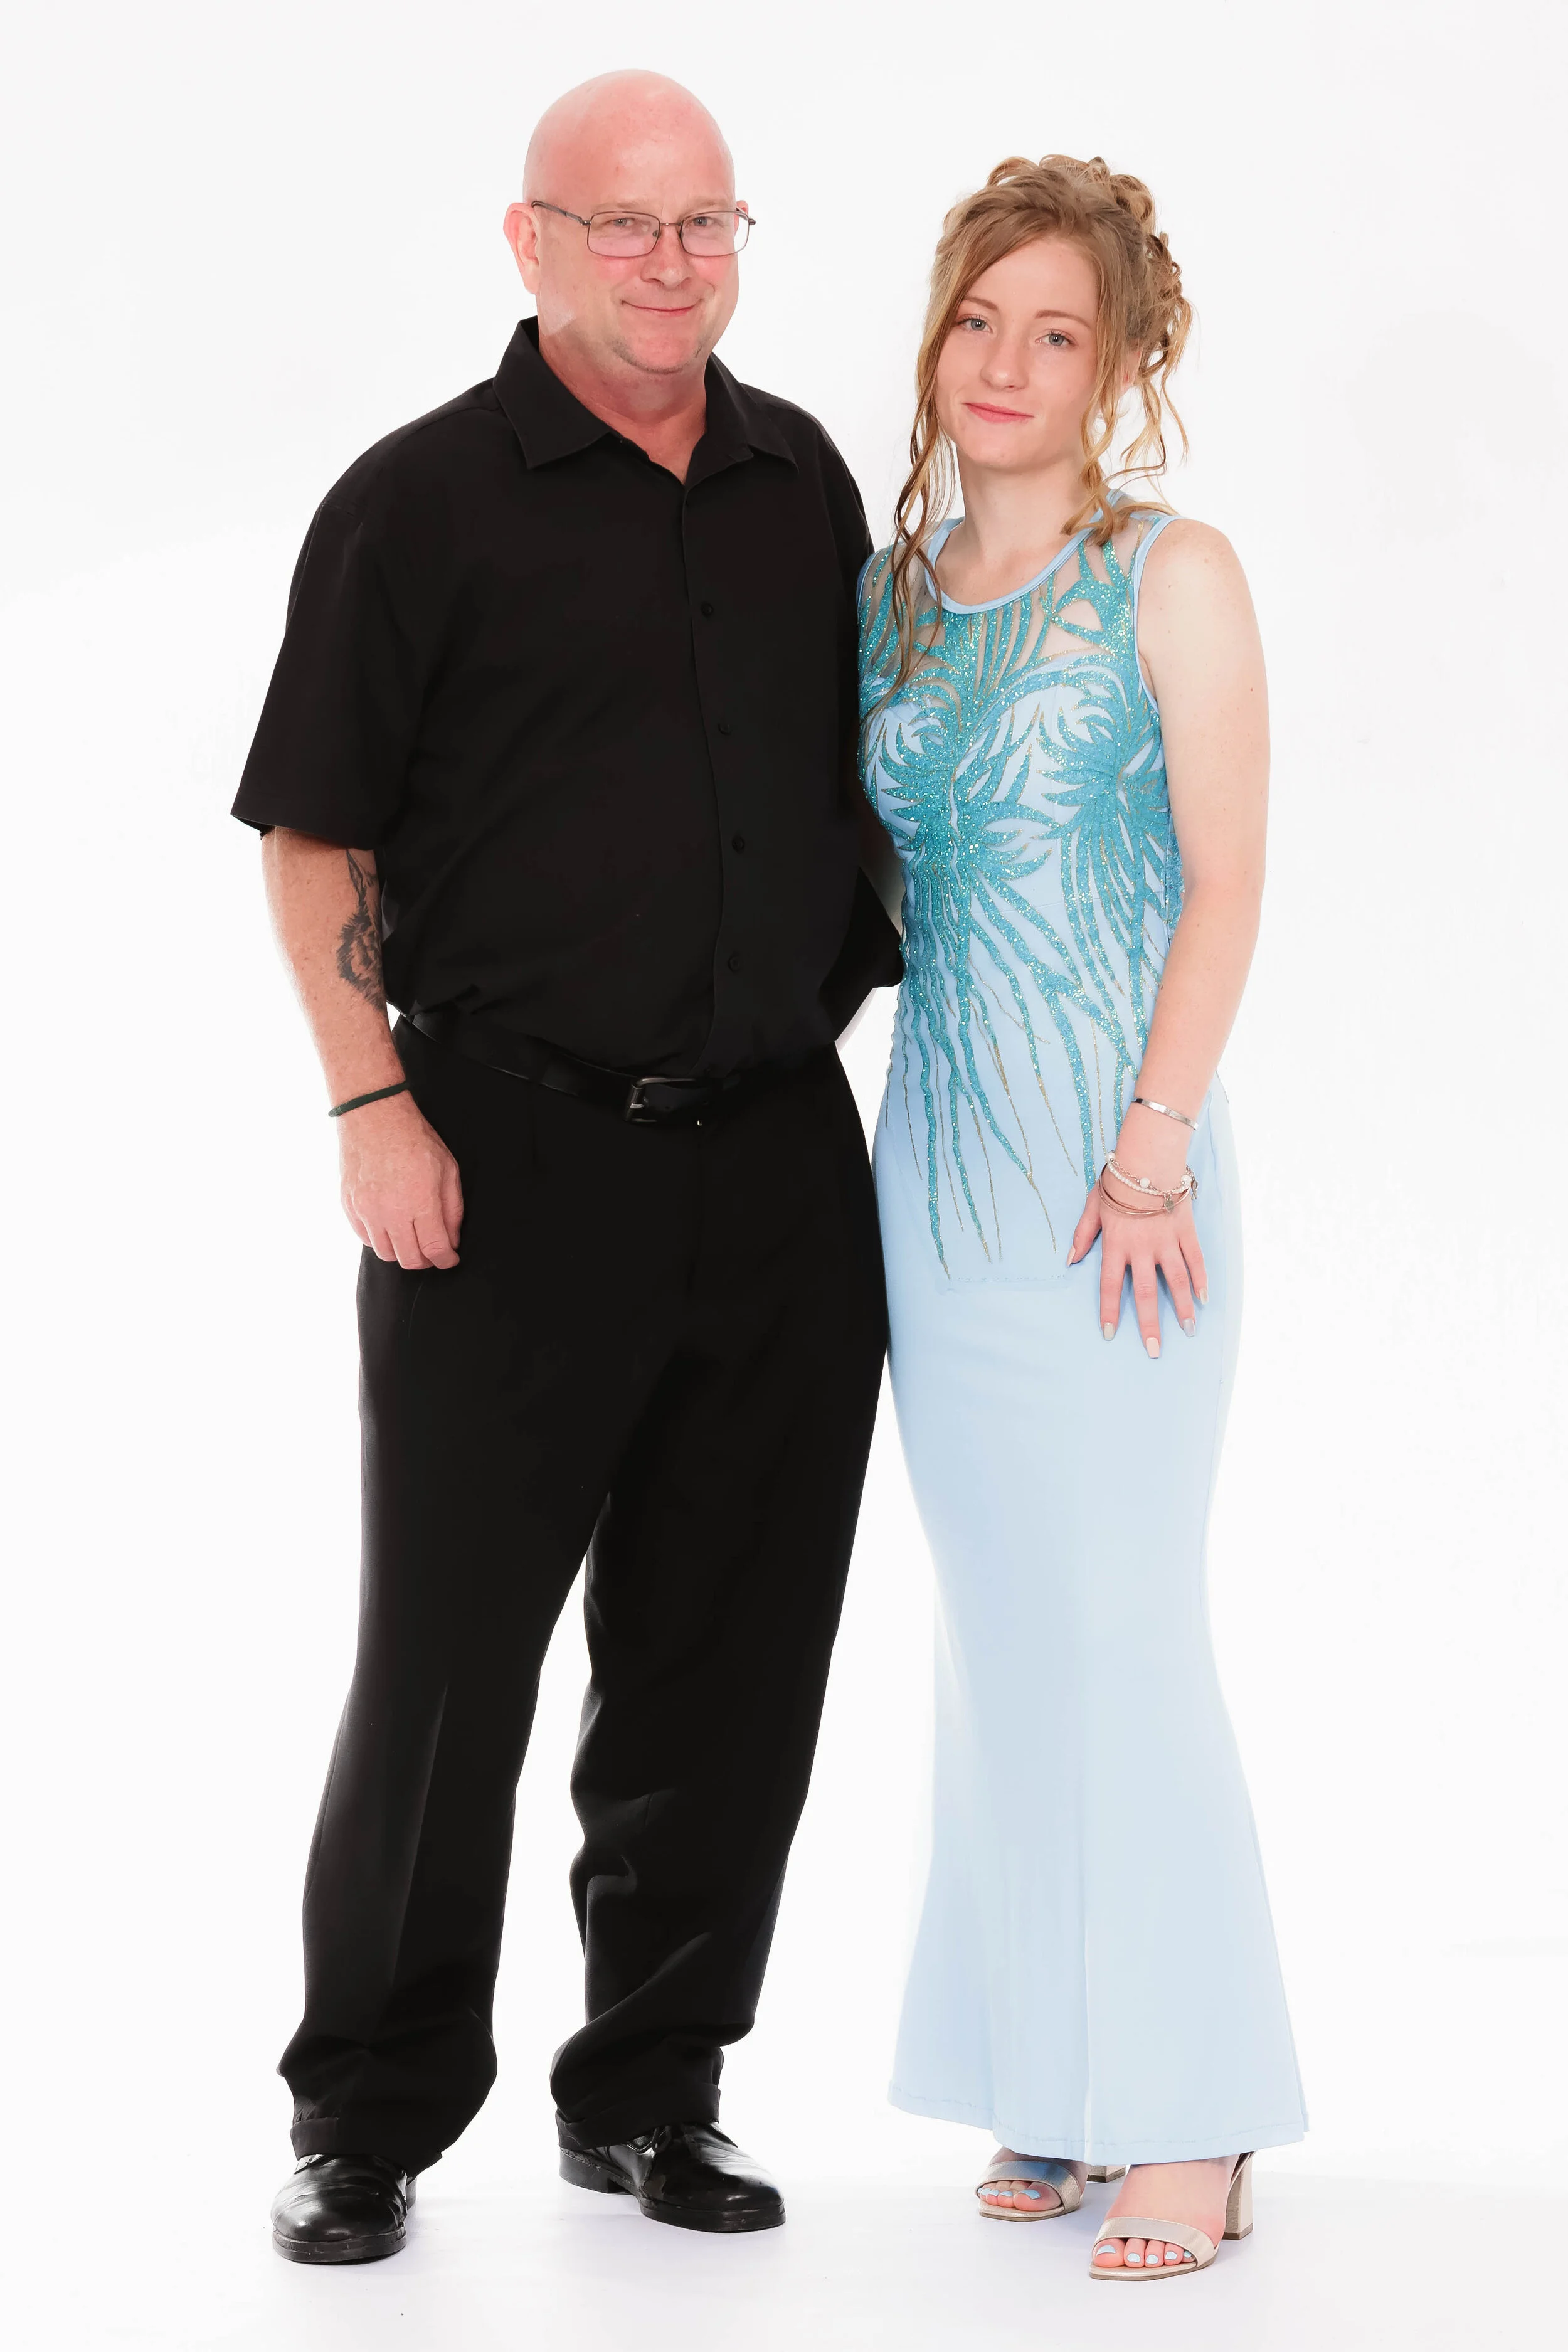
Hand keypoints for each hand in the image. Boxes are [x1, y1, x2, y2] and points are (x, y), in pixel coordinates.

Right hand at [337, 1093, 463, 1269]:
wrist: (374, 1116)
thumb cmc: (414, 1139)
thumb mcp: (447, 1169)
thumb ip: (452, 1209)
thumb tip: (451, 1240)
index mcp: (420, 1202)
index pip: (435, 1249)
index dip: (446, 1260)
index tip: (450, 1258)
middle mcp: (391, 1212)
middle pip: (409, 1260)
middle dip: (426, 1261)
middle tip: (432, 1252)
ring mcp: (367, 1210)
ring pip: (385, 1254)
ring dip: (402, 1252)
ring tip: (411, 1239)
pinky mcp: (350, 1206)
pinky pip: (365, 1238)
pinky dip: (380, 1240)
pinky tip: (391, 1227)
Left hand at [1066, 1181, 1206, 1358]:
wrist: (1149, 1156)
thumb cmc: (1117, 1180)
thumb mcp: (1093, 1205)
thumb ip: (1083, 1234)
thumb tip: (1071, 1260)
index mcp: (1116, 1244)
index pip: (1110, 1285)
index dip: (1109, 1311)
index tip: (1109, 1334)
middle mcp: (1142, 1248)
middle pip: (1146, 1292)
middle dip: (1150, 1324)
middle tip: (1154, 1350)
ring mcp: (1167, 1241)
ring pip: (1176, 1281)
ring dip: (1183, 1308)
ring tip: (1188, 1330)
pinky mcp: (1186, 1230)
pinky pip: (1196, 1259)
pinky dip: (1201, 1279)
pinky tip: (1204, 1299)